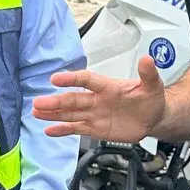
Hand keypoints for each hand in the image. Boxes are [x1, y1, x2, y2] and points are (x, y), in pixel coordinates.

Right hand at [33, 55, 165, 142]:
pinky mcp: (96, 128)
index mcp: (108, 87)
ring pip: (70, 113)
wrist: (153, 117)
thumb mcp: (153, 86)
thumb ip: (148, 74)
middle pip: (73, 99)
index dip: (72, 79)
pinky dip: (62, 129)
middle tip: (38, 102)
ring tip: (37, 112)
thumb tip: (147, 59)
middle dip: (56, 101)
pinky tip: (49, 130)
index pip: (87, 80)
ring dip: (53, 113)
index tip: (55, 79)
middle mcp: (97, 100)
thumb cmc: (150, 99)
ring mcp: (95, 114)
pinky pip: (77, 128)